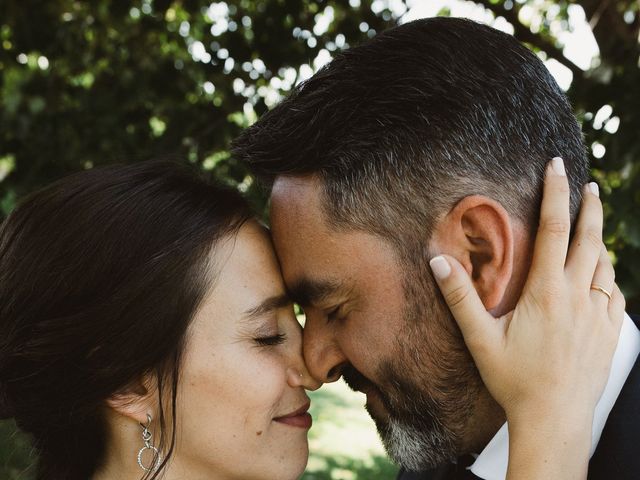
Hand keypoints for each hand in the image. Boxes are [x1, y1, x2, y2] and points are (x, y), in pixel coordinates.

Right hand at [429, 157, 623, 478]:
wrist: (555, 420)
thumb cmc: (515, 381)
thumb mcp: (480, 340)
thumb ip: (460, 298)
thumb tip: (438, 262)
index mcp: (546, 293)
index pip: (554, 230)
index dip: (556, 195)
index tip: (558, 169)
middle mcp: (578, 298)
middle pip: (589, 240)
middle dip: (590, 207)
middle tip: (590, 185)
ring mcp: (599, 316)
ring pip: (605, 266)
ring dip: (600, 241)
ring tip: (592, 228)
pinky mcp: (610, 333)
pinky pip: (615, 293)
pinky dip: (609, 275)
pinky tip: (602, 275)